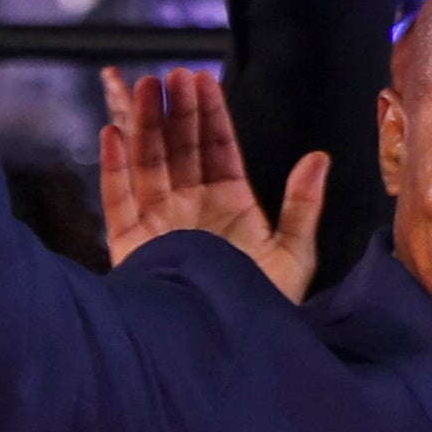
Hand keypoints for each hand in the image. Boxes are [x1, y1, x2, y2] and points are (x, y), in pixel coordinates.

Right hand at [98, 65, 327, 297]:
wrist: (226, 356)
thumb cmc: (263, 309)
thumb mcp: (293, 256)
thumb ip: (302, 205)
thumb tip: (318, 156)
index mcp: (230, 205)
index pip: (218, 148)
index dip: (211, 114)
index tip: (203, 78)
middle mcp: (192, 208)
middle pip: (180, 148)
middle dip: (176, 111)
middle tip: (172, 75)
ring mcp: (160, 224)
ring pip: (149, 164)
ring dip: (146, 125)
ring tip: (146, 87)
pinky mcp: (132, 247)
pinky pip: (118, 200)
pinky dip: (114, 168)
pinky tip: (113, 134)